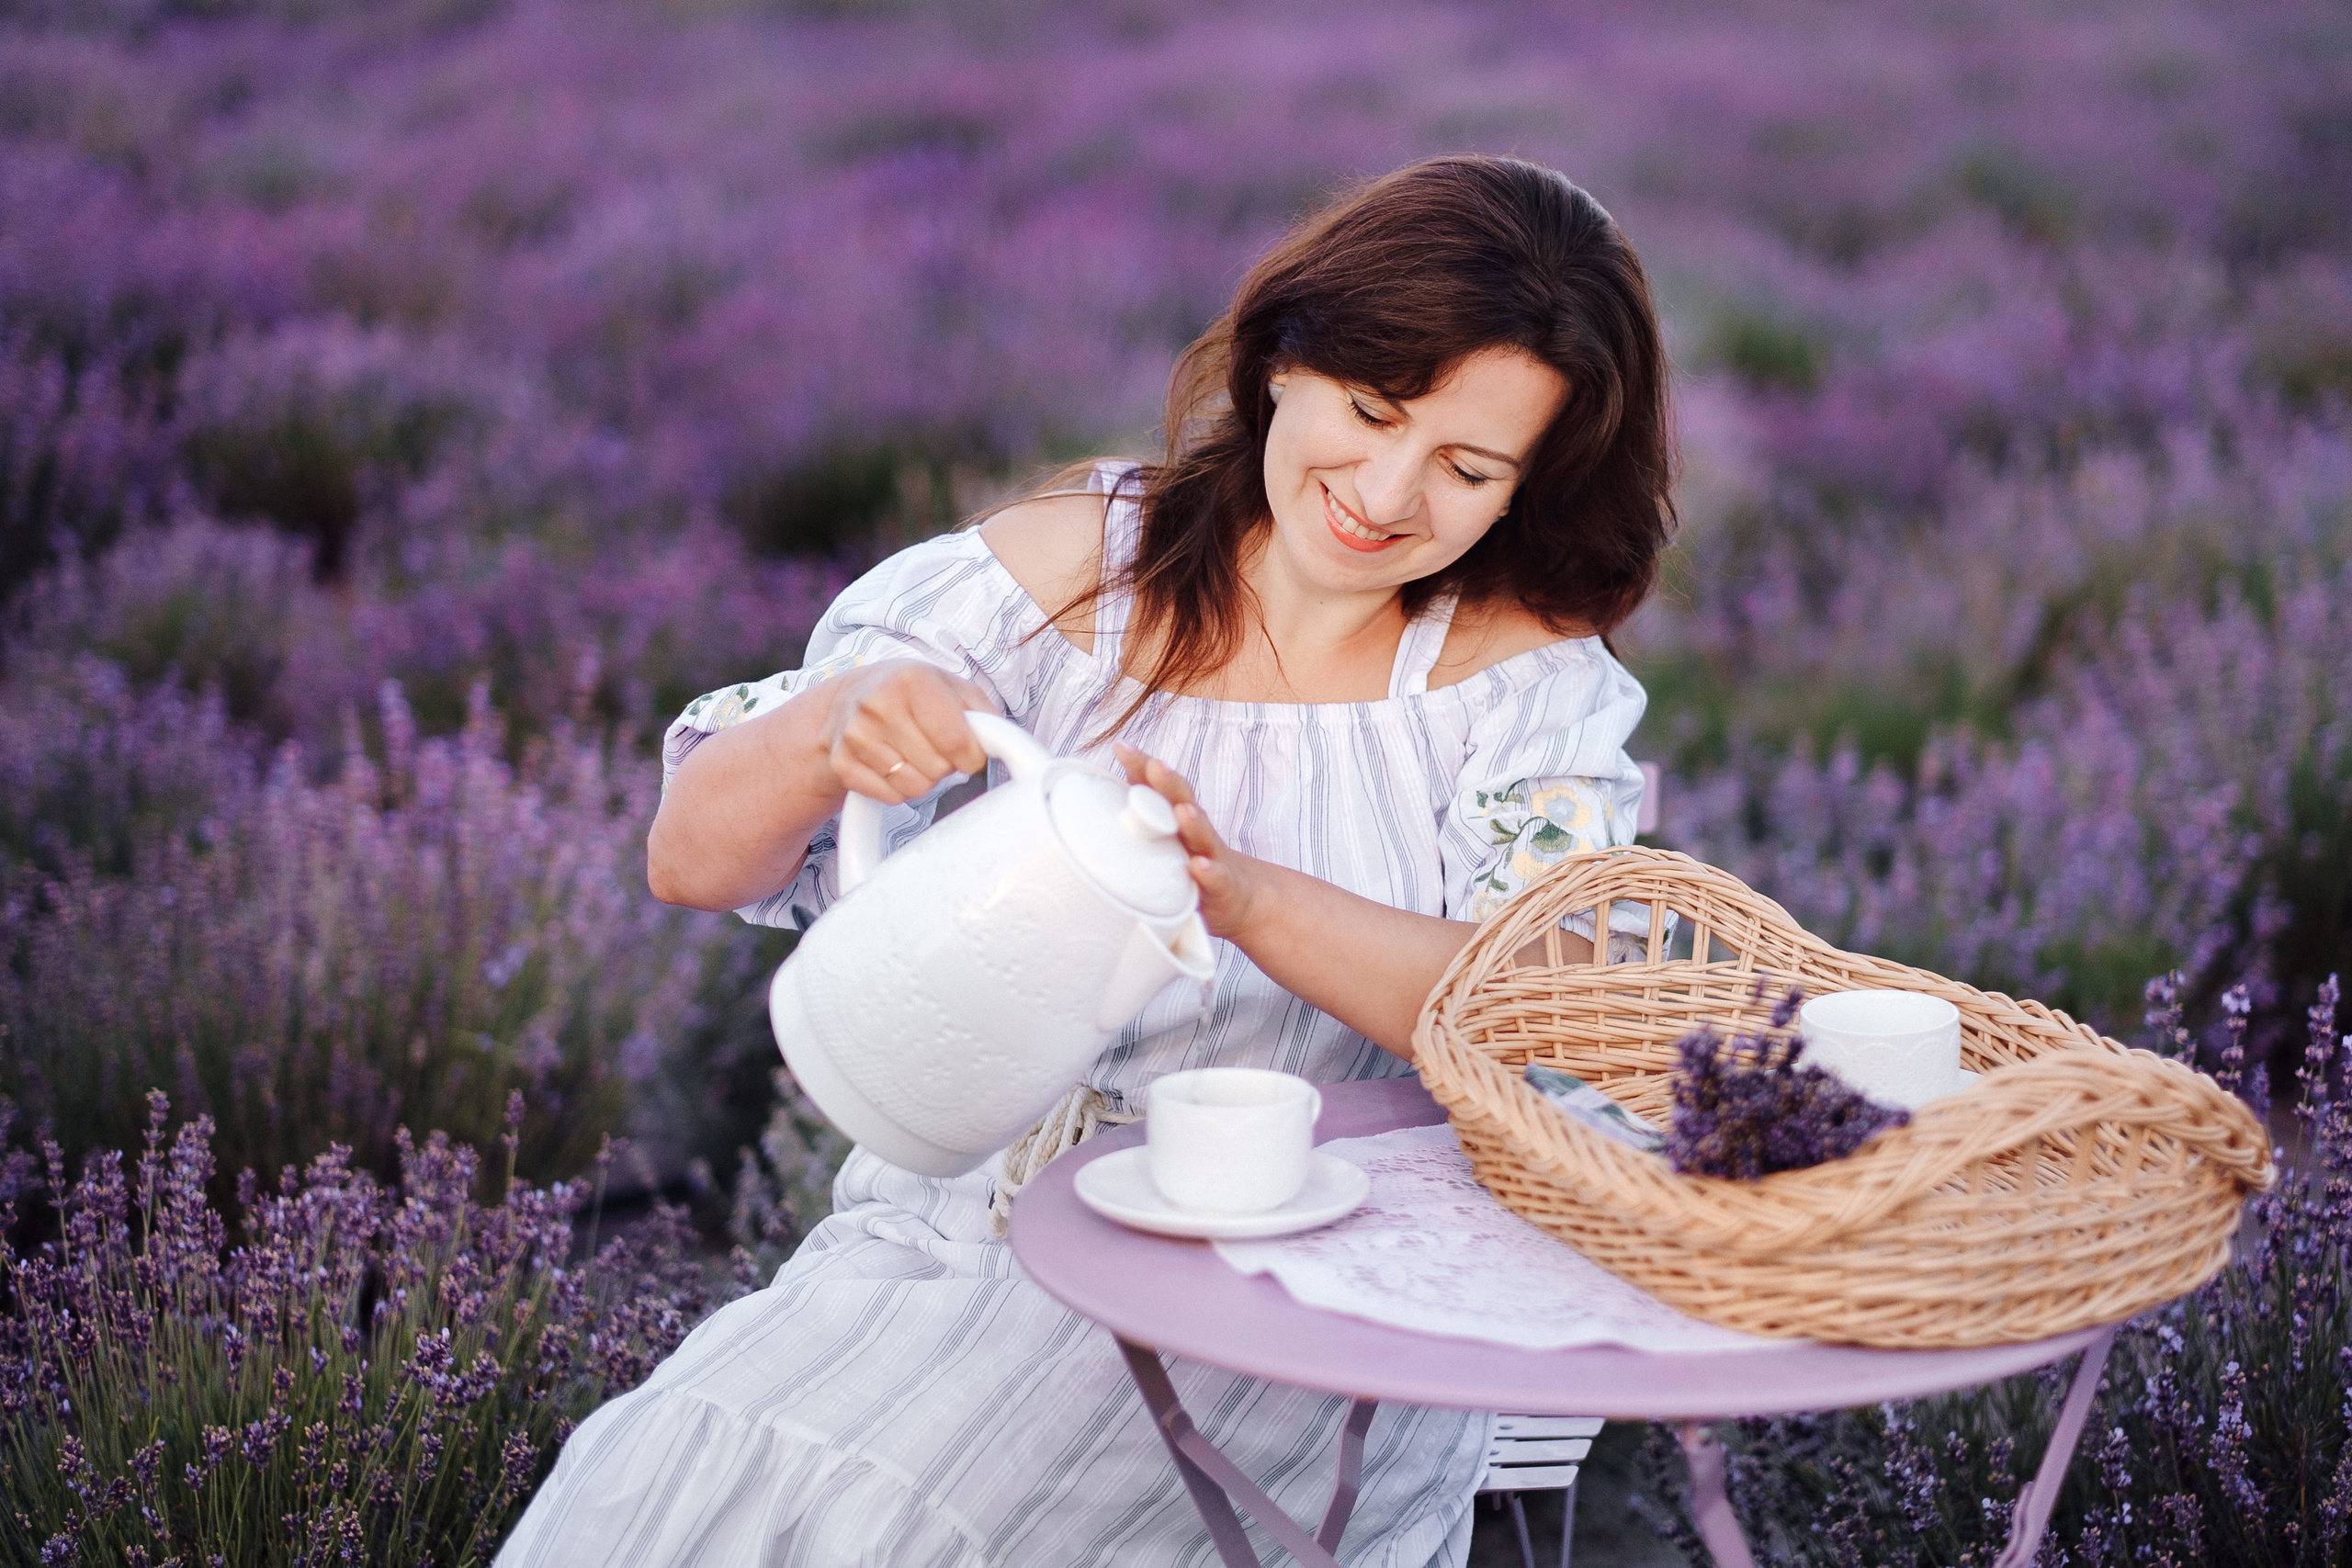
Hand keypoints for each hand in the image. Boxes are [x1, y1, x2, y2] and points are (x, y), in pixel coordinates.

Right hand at [817, 659, 996, 804]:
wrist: (848, 699)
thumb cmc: (912, 694)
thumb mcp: (953, 688)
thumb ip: (984, 714)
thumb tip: (1004, 745)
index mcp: (913, 680)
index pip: (958, 743)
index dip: (972, 756)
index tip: (968, 750)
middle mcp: (879, 704)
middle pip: (938, 769)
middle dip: (945, 764)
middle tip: (932, 745)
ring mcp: (856, 735)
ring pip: (914, 788)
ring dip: (922, 778)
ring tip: (912, 753)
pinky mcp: (842, 763)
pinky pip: (890, 797)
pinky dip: (897, 789)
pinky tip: (891, 765)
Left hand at [1114, 743, 1269, 939]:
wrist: (1234, 894)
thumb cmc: (1188, 861)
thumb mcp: (1162, 838)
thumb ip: (1136, 818)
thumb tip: (1090, 799)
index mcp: (1174, 816)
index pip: (1158, 785)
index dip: (1142, 766)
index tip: (1121, 747)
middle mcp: (1193, 829)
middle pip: (1182, 799)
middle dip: (1168, 782)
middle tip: (1154, 765)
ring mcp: (1210, 854)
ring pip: (1202, 835)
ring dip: (1193, 822)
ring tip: (1183, 811)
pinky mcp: (1221, 884)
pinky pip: (1215, 877)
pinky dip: (1208, 871)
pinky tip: (1198, 866)